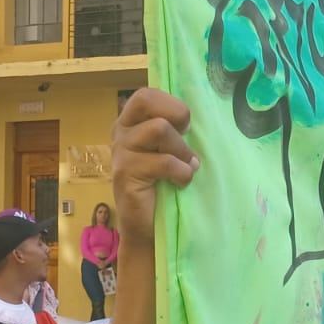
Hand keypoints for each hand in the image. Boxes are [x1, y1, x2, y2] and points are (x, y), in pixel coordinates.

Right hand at [111, 89, 198, 242]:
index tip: (184, 126)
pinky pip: (164, 161)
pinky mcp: (126, 174)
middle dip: (175, 114)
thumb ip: (176, 131)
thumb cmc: (166, 186)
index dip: (171, 105)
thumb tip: (202, 115)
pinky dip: (182, 172)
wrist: (149, 228)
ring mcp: (121, 152)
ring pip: (159, 128)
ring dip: (182, 150)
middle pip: (146, 99)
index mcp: (131, 123)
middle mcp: (121, 132)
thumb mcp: (173, 151)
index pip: (147, 94)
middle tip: (184, 137)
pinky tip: (181, 182)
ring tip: (185, 167)